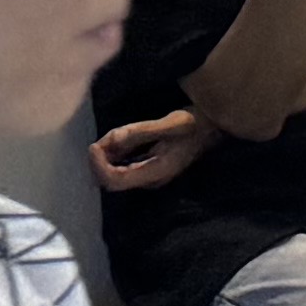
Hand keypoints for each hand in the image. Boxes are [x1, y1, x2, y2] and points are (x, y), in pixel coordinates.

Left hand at [89, 111, 211, 191]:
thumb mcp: (171, 123)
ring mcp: (148, 177)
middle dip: (99, 162)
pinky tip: (114, 143)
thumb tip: (112, 139)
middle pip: (111, 181)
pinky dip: (112, 158)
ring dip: (104, 159)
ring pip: (114, 176)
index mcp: (156, 173)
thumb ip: (140, 132)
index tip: (93, 146)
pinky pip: (121, 169)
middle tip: (98, 141)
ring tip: (107, 139)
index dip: (99, 166)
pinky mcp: (147, 170)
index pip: (116, 180)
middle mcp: (150, 180)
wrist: (212, 128)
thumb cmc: (195, 124)